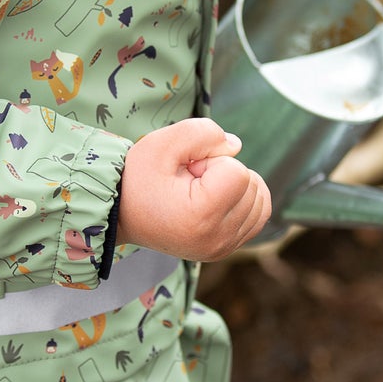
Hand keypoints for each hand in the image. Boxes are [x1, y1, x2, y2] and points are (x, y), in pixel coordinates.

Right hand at [118, 117, 270, 260]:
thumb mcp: (160, 144)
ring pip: (261, 199)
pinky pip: (259, 215)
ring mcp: (224, 248)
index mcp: (201, 217)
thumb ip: (201, 132)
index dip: (213, 161)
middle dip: (224, 174)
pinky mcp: (226, 249)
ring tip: (200, 192)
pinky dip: (245, 200)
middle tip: (189, 182)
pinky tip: (216, 198)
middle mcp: (217, 239)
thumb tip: (236, 146)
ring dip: (235, 187)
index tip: (186, 172)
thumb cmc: (138, 179)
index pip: (239, 172)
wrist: (121, 214)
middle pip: (252, 185)